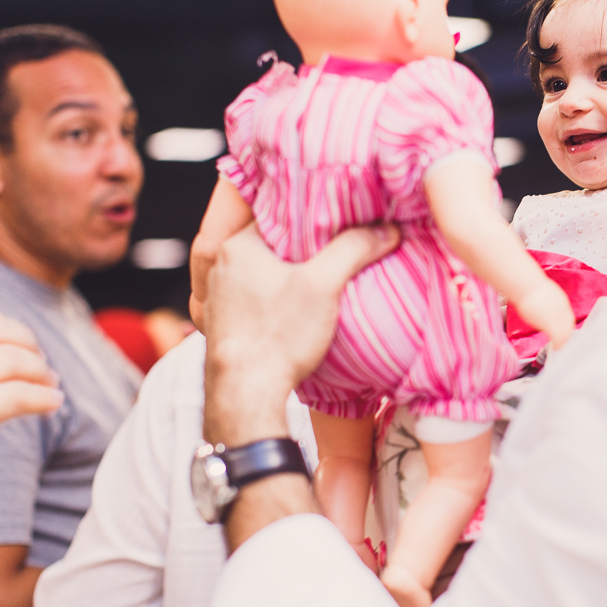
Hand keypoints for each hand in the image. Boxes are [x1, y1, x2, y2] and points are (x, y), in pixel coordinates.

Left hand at [202, 223, 399, 447]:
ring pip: (262, 269)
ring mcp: (219, 295)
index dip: (310, 213)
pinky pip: (255, 294)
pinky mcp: (225, 322)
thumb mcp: (325, 286)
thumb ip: (354, 249)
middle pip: (271, 241)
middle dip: (303, 244)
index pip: (278, 212)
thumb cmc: (279, 336)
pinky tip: (297, 307)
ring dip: (288, 271)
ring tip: (320, 274)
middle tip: (335, 244)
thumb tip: (387, 229)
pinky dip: (276, 294)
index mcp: (239, 245)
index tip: (337, 216)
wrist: (246, 394)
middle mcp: (222, 265)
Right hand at [512, 279, 575, 349]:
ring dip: (563, 342)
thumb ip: (546, 303)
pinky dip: (558, 345)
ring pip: (566, 334)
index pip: (568, 318)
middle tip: (563, 344)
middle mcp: (562, 309)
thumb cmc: (528, 288)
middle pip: (570, 326)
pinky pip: (558, 338)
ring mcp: (558, 316)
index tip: (564, 333)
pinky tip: (556, 349)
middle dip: (567, 336)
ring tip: (559, 348)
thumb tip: (541, 307)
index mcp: (561, 301)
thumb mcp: (542, 295)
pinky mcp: (551, 323)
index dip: (567, 327)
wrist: (526, 285)